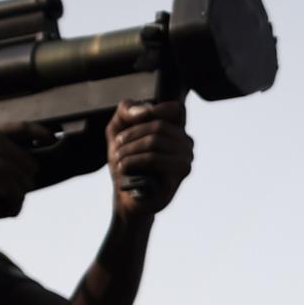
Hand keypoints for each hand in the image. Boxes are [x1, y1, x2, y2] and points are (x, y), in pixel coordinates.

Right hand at [0, 125, 40, 221]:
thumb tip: (26, 159)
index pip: (22, 128)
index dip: (41, 133)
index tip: (52, 139)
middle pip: (30, 164)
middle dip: (23, 181)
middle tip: (9, 192)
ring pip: (26, 182)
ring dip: (19, 196)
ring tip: (5, 202)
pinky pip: (18, 195)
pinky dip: (15, 206)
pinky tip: (6, 210)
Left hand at [109, 100, 191, 218]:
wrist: (125, 196)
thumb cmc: (125, 161)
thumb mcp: (118, 129)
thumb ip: (127, 110)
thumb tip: (146, 110)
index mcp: (176, 129)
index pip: (176, 108)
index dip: (153, 111)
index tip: (129, 127)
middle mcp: (187, 143)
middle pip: (158, 125)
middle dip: (130, 136)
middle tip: (116, 150)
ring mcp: (186, 159)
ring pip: (155, 141)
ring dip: (129, 150)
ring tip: (118, 161)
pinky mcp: (179, 176)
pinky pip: (155, 159)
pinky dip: (133, 161)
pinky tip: (124, 168)